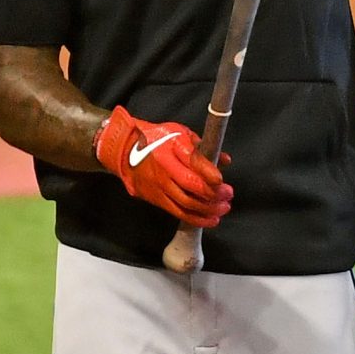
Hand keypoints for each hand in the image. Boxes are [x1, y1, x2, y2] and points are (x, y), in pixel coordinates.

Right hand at [96, 106, 230, 228]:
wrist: (126, 151)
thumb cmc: (156, 140)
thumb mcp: (180, 134)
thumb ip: (203, 147)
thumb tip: (224, 160)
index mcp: (170, 147)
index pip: (192, 161)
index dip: (209, 173)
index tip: (221, 180)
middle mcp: (164, 168)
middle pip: (191, 186)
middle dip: (214, 193)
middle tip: (228, 194)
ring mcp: (159, 186)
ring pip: (187, 203)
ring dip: (209, 209)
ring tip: (223, 208)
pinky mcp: (156, 199)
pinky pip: (178, 213)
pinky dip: (197, 218)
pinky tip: (210, 219)